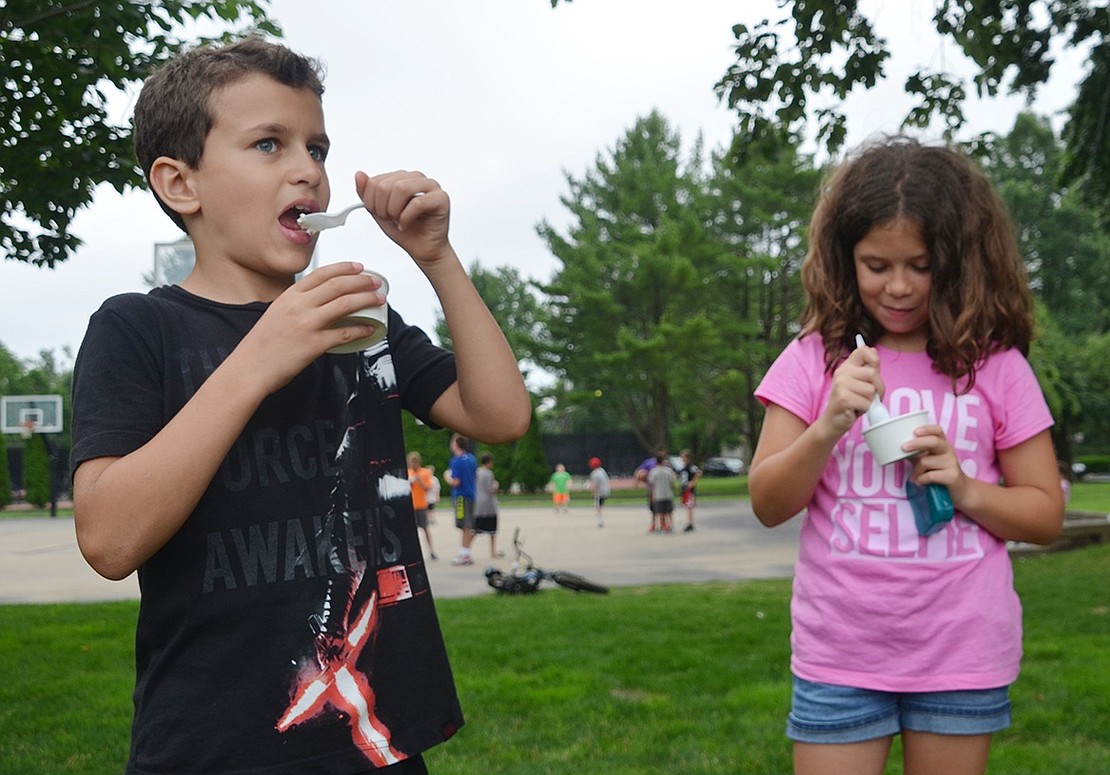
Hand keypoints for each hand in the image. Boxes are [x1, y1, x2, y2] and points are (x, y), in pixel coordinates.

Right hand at [235, 262, 382, 391]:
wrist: (249, 368)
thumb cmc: (261, 344)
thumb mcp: (276, 313)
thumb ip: (296, 305)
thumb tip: (318, 302)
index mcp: (289, 295)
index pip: (322, 273)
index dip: (344, 268)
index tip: (359, 267)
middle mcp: (299, 305)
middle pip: (338, 285)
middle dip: (362, 281)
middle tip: (376, 282)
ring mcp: (307, 324)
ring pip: (345, 304)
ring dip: (366, 299)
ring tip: (379, 299)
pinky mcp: (314, 344)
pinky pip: (344, 333)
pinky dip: (361, 329)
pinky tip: (370, 328)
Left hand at [355, 170, 451, 266]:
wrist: (423, 250)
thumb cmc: (406, 231)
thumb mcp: (378, 212)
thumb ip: (367, 193)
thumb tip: (359, 174)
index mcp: (401, 177)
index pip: (375, 181)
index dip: (371, 202)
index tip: (380, 214)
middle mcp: (416, 178)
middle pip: (386, 184)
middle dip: (382, 208)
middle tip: (390, 219)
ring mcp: (431, 186)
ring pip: (402, 188)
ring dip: (394, 210)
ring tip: (398, 221)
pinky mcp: (441, 198)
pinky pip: (417, 202)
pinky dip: (407, 218)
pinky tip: (406, 225)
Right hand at [820, 346, 884, 437]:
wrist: (833, 421)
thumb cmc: (849, 402)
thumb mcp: (858, 382)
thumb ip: (866, 368)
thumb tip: (873, 350)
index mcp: (846, 367)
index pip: (862, 351)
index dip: (873, 358)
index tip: (875, 367)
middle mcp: (842, 373)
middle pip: (872, 373)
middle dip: (878, 388)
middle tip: (870, 396)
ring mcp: (841, 385)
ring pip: (871, 390)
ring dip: (870, 401)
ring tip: (859, 403)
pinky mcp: (844, 399)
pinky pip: (867, 403)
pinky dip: (865, 409)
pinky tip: (855, 409)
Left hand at [905, 424, 967, 497]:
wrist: (958, 489)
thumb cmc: (938, 471)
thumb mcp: (926, 459)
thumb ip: (915, 452)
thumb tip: (895, 446)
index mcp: (942, 443)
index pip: (937, 431)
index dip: (927, 429)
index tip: (915, 431)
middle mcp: (948, 450)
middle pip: (934, 442)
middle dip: (917, 443)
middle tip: (903, 447)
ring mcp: (952, 463)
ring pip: (926, 461)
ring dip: (916, 470)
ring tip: (915, 476)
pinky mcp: (952, 476)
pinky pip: (930, 475)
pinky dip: (920, 479)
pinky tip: (919, 482)